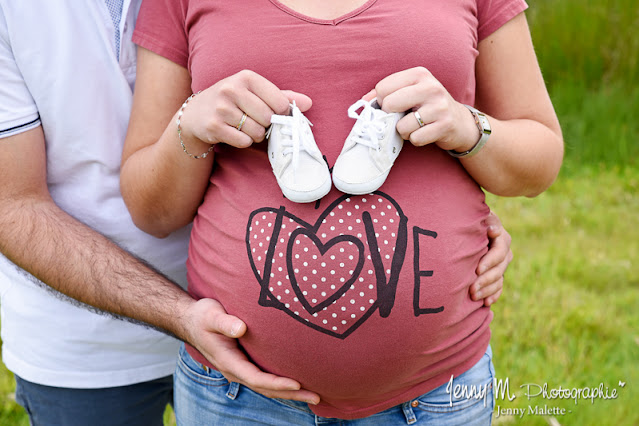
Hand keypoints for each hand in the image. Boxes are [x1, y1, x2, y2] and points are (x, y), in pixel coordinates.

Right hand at [180, 70, 311, 148]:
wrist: (196, 113)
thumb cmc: (233, 101)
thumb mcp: (255, 92)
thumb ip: (283, 97)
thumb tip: (308, 103)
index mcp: (246, 77)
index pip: (280, 102)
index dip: (280, 113)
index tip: (272, 112)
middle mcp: (232, 89)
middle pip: (268, 118)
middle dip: (266, 125)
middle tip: (255, 120)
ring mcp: (221, 108)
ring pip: (256, 131)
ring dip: (255, 134)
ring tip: (244, 126)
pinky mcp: (214, 126)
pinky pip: (243, 141)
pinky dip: (243, 141)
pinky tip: (234, 132)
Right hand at [182, 298, 320, 403]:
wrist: (190, 321)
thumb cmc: (202, 316)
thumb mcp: (211, 315)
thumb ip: (225, 322)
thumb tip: (241, 328)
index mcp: (229, 362)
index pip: (257, 378)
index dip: (277, 383)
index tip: (297, 383)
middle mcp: (235, 371)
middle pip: (266, 389)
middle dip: (292, 394)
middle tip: (316, 395)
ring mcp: (240, 370)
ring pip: (267, 387)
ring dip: (290, 392)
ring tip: (314, 394)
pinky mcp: (245, 364)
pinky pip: (265, 379)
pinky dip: (281, 384)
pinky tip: (297, 383)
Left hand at [370, 67, 478, 152]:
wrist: (458, 121)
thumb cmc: (426, 106)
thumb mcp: (408, 93)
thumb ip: (385, 94)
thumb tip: (363, 102)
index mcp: (419, 74)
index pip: (382, 88)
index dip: (382, 102)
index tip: (393, 106)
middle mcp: (430, 87)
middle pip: (389, 104)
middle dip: (390, 117)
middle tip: (403, 117)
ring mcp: (439, 106)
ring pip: (401, 126)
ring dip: (404, 131)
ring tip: (416, 125)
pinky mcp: (445, 125)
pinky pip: (416, 138)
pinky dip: (416, 139)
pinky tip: (425, 132)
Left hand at [470, 212, 512, 305]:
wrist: (467, 228)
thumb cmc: (469, 219)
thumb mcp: (477, 217)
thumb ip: (487, 222)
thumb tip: (493, 230)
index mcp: (501, 237)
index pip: (499, 252)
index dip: (489, 262)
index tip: (477, 270)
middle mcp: (504, 251)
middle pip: (499, 269)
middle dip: (485, 280)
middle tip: (471, 289)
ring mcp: (502, 264)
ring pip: (498, 280)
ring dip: (487, 290)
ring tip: (473, 296)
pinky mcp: (497, 273)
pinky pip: (499, 287)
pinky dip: (493, 295)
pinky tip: (486, 302)